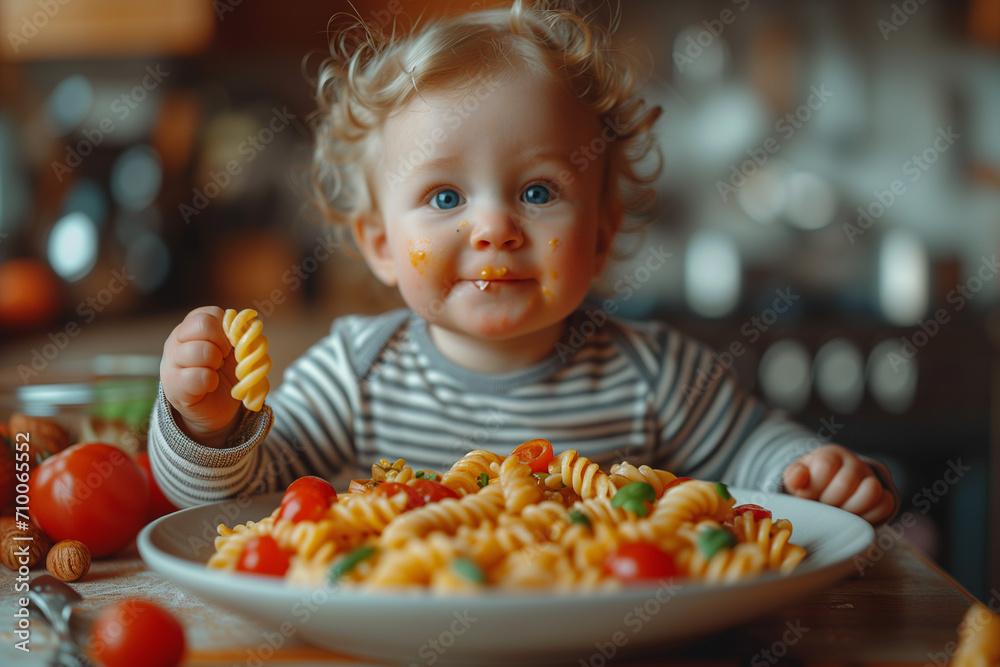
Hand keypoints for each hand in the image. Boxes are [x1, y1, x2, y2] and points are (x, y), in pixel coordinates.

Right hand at [160, 306, 241, 446]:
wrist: (215, 407)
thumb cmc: (225, 372)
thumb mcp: (235, 350)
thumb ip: (240, 335)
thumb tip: (250, 326)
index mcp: (192, 326)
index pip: (212, 314)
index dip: (229, 330)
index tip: (231, 345)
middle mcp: (177, 339)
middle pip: (203, 324)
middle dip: (222, 343)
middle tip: (224, 358)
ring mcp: (171, 361)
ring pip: (200, 350)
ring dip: (216, 363)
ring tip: (215, 371)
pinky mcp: (173, 386)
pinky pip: (197, 377)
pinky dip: (210, 382)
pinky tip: (210, 385)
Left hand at [782, 444, 894, 523]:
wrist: (830, 489)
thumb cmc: (811, 483)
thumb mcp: (796, 477)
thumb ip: (794, 476)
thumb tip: (796, 479)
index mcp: (831, 454)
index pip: (824, 465)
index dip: (812, 486)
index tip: (805, 496)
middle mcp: (854, 463)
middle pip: (845, 483)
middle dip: (829, 500)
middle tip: (822, 506)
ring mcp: (871, 478)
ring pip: (871, 492)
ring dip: (850, 509)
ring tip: (837, 514)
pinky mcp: (884, 495)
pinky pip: (885, 506)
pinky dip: (869, 517)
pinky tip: (852, 518)